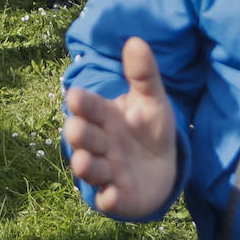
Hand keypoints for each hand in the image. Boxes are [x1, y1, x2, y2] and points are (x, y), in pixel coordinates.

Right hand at [64, 37, 177, 218]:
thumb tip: (136, 40)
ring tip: (84, 162)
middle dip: (79, 135)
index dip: (82, 103)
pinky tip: (111, 196)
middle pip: (83, 138)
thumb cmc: (150, 128)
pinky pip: (109, 199)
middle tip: (78, 129)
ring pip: (90, 168)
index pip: (88, 107)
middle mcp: (100, 143)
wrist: (164, 167)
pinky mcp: (118, 196)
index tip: (75, 95)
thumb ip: (144, 74)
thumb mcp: (152, 100)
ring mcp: (107, 170)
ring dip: (86, 166)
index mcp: (104, 116)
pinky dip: (109, 198)